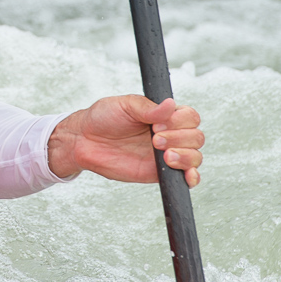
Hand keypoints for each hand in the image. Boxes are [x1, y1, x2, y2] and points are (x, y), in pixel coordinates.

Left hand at [47, 96, 204, 186]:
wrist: (84, 140)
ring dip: (185, 157)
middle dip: (180, 138)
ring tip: (164, 156)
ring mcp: (167, 154)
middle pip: (196, 137)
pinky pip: (185, 177)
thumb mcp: (125, 105)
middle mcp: (171, 134)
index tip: (157, 124)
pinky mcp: (159, 173)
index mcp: (165, 115)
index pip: (190, 116)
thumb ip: (148, 108)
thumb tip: (171, 104)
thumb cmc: (103, 118)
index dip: (179, 121)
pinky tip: (187, 176)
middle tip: (155, 139)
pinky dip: (192, 177)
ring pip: (194, 157)